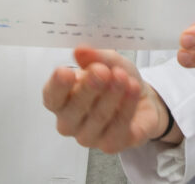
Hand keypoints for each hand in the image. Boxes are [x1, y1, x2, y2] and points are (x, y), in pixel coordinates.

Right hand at [43, 47, 179, 152]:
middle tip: (102, 71)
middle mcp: (71, 122)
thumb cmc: (116, 79)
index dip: (57, 85)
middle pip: (73, 111)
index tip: (66, 71)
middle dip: (89, 88)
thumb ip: (95, 57)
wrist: (142, 99)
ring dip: (111, 95)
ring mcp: (90, 136)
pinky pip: (118, 128)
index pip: (52, 97)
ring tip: (122, 76)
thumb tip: (81, 50)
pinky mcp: (112, 145)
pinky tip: (133, 89)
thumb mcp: (108, 61)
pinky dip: (127, 106)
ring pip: (98, 119)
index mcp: (62, 100)